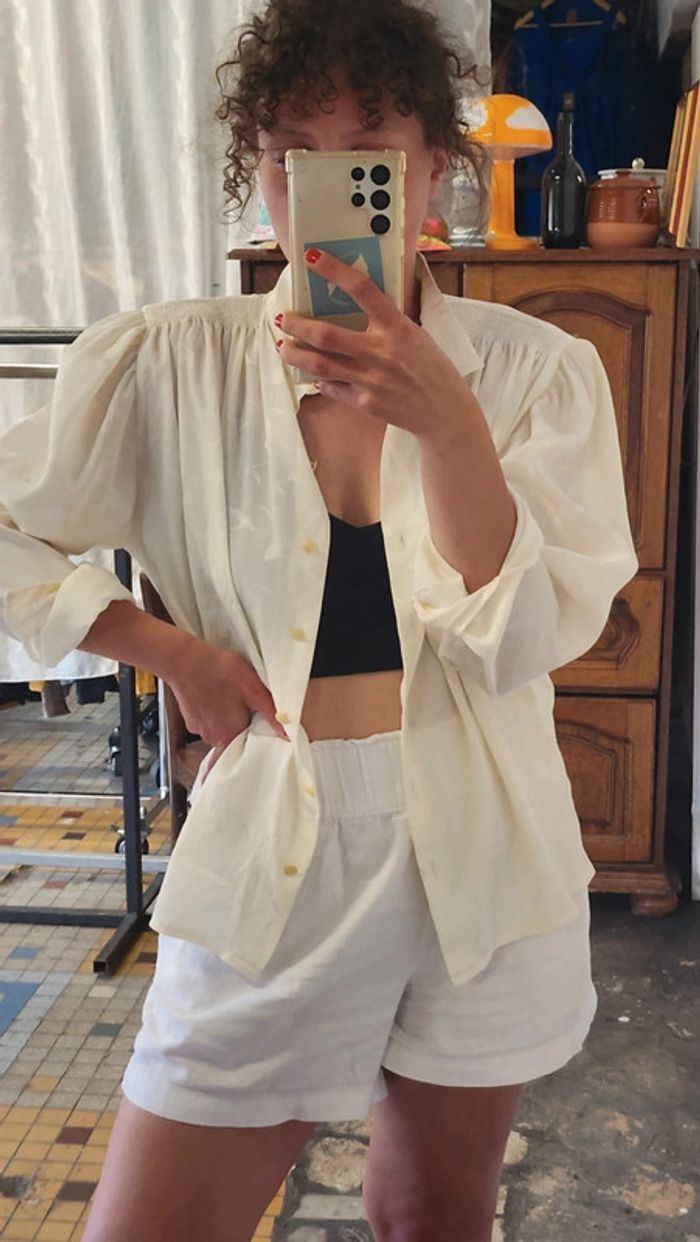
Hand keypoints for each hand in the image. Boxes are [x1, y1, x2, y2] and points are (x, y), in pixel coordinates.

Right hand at [169, 638, 289, 783]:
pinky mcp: (189, 719)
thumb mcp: (253, 689)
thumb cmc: (219, 670)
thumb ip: (271, 713)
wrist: (183, 659)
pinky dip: (211, 710)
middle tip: (244, 704)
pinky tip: (214, 693)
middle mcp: (212, 737)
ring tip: (228, 696)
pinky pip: (206, 720)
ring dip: (226, 717)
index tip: (257, 728)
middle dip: (241, 724)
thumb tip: (287, 734)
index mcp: (229, 735)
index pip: (247, 749)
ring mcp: (198, 729)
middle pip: (233, 738)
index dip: (255, 740)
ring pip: (219, 728)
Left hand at [274, 247, 475, 438]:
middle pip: (326, 335)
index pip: (362, 289)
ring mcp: (371, 380)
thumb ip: (388, 322)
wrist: (445, 413)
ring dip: (295, 354)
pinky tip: (312, 375)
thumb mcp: (416, 335)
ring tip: (283, 346)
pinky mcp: (365, 403)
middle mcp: (382, 352)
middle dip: (297, 324)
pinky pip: (333, 388)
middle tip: (283, 317)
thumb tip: (357, 303)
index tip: (311, 257)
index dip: (334, 270)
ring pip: (320, 365)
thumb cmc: (432, 369)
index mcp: (398, 327)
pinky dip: (320, 380)